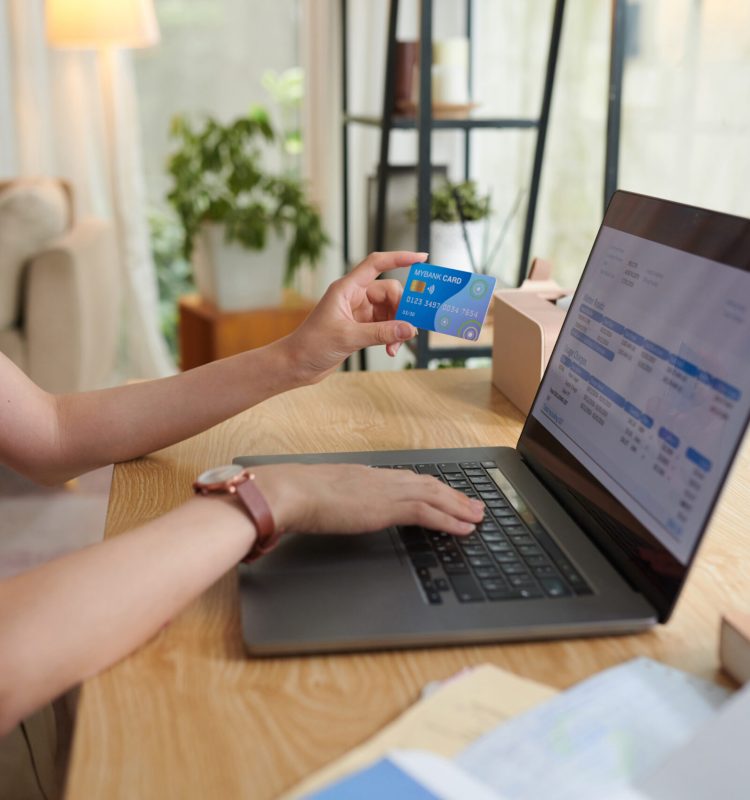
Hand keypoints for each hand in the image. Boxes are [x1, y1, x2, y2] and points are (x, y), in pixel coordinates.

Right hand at [251, 463, 483, 535]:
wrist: (290, 491)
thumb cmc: (295, 494)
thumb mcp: (319, 496)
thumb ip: (332, 500)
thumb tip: (330, 509)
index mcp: (366, 475)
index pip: (407, 480)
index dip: (430, 487)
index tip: (445, 493)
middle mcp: (381, 478)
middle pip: (427, 485)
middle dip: (453, 495)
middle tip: (474, 505)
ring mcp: (386, 490)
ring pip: (435, 496)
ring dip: (459, 507)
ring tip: (477, 516)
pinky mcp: (388, 506)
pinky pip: (428, 512)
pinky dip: (450, 520)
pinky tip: (464, 528)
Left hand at [281, 251, 426, 383]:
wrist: (296, 365)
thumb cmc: (312, 345)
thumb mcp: (348, 337)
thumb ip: (381, 332)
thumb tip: (410, 329)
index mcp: (347, 288)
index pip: (376, 264)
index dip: (399, 258)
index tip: (421, 258)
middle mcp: (354, 297)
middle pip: (389, 292)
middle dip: (401, 310)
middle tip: (408, 329)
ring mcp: (358, 313)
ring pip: (390, 311)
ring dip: (397, 327)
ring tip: (395, 347)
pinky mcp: (360, 328)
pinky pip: (385, 326)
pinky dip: (391, 336)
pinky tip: (390, 350)